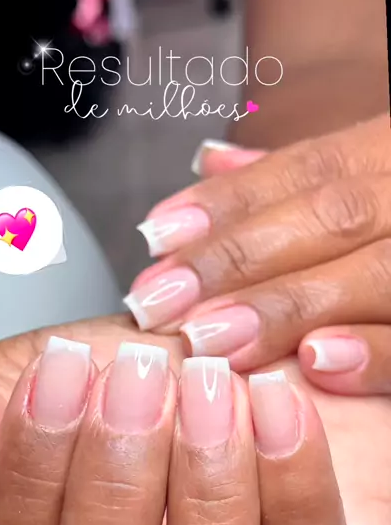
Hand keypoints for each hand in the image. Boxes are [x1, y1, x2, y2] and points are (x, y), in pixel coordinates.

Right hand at [0, 316, 390, 524]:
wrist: (274, 369)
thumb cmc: (167, 385)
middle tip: (134, 380)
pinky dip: (293, 494)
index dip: (26, 475)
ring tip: (207, 389)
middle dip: (111, 489)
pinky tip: (274, 409)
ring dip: (203, 496)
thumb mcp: (62, 375)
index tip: (61, 374)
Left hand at [127, 114, 390, 394]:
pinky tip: (319, 363)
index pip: (308, 171)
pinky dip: (379, 352)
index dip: (230, 207)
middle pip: (334, 217)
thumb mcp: (368, 173)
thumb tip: (208, 161)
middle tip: (159, 303)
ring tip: (213, 337)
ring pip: (379, 273)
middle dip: (241, 261)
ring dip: (292, 307)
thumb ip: (295, 180)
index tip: (156, 239)